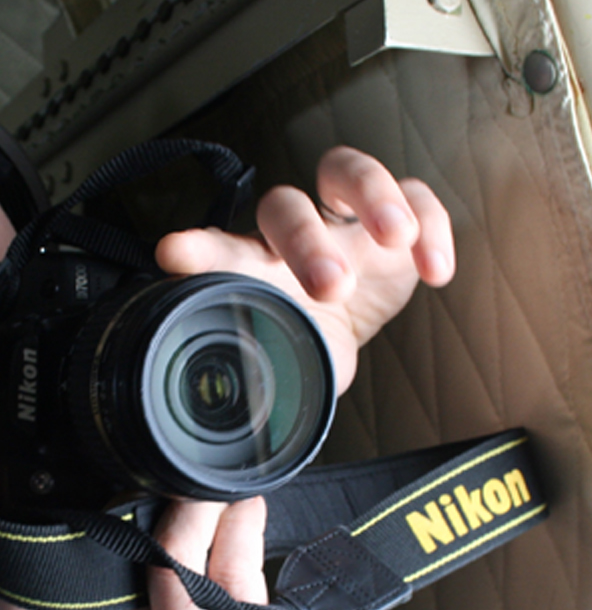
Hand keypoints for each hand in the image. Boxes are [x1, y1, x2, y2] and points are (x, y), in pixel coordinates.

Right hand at [0, 498, 347, 609]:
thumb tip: (122, 533)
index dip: (19, 587)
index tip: (54, 529)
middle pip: (104, 572)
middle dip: (124, 511)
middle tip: (153, 477)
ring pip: (167, 565)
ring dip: (190, 510)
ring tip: (208, 486)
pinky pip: (231, 578)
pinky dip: (238, 529)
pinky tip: (245, 509)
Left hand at [155, 146, 454, 392]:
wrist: (330, 333)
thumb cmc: (290, 342)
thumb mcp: (274, 366)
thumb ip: (254, 377)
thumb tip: (231, 437)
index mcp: (247, 267)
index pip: (215, 251)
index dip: (198, 250)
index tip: (175, 254)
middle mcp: (288, 235)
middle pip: (285, 207)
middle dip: (307, 241)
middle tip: (330, 285)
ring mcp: (341, 220)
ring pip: (347, 172)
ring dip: (373, 197)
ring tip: (394, 239)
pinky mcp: (394, 220)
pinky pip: (418, 198)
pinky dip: (432, 226)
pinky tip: (435, 272)